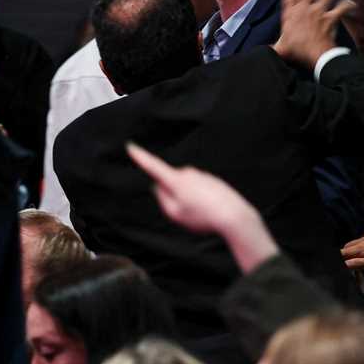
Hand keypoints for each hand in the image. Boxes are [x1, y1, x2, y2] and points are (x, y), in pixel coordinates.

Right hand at [126, 142, 279, 273]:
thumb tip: (158, 186)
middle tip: (187, 213)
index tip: (131, 146)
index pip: (153, 166)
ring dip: (190, 200)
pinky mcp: (212, 180)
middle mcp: (188, 173)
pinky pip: (199, 191)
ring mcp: (201, 175)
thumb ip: (162, 199)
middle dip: (173, 196)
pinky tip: (210, 211)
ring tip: (202, 214)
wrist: (233, 215)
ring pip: (186, 188)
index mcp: (176, 180)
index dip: (140, 157)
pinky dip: (201, 201)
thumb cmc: (202, 217)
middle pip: (171, 183)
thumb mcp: (175, 214)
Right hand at [271, 0, 354, 68]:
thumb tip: (263, 53)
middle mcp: (304, 9)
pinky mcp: (330, 18)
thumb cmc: (297, 52)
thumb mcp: (280, 49)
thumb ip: (273, 48)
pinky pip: (341, 8)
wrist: (314, 55)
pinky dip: (347, 5)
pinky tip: (351, 3)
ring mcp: (318, 12)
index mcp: (291, 14)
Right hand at [341, 227, 363, 269]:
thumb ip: (359, 263)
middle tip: (345, 263)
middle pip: (348, 246)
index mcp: (363, 247)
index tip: (336, 265)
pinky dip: (362, 245)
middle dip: (344, 254)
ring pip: (357, 242)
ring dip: (353, 249)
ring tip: (355, 258)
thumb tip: (344, 264)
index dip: (339, 258)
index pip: (344, 252)